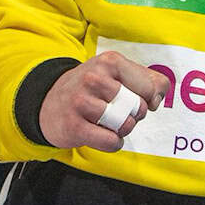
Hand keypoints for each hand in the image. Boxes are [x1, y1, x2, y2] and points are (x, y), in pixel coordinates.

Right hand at [39, 51, 170, 152]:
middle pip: (139, 107)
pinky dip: (113, 143)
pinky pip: (111, 141)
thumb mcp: (119, 73)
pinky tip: (102, 134)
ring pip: (126, 125)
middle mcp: (94, 78)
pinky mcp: (74, 126)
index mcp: (110, 61)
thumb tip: (156, 100)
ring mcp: (81, 102)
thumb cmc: (93, 88)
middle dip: (135, 114)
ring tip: (109, 122)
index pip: (150, 86)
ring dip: (123, 129)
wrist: (48, 102)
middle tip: (119, 111)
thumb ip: (149, 80)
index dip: (148, 98)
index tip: (134, 97)